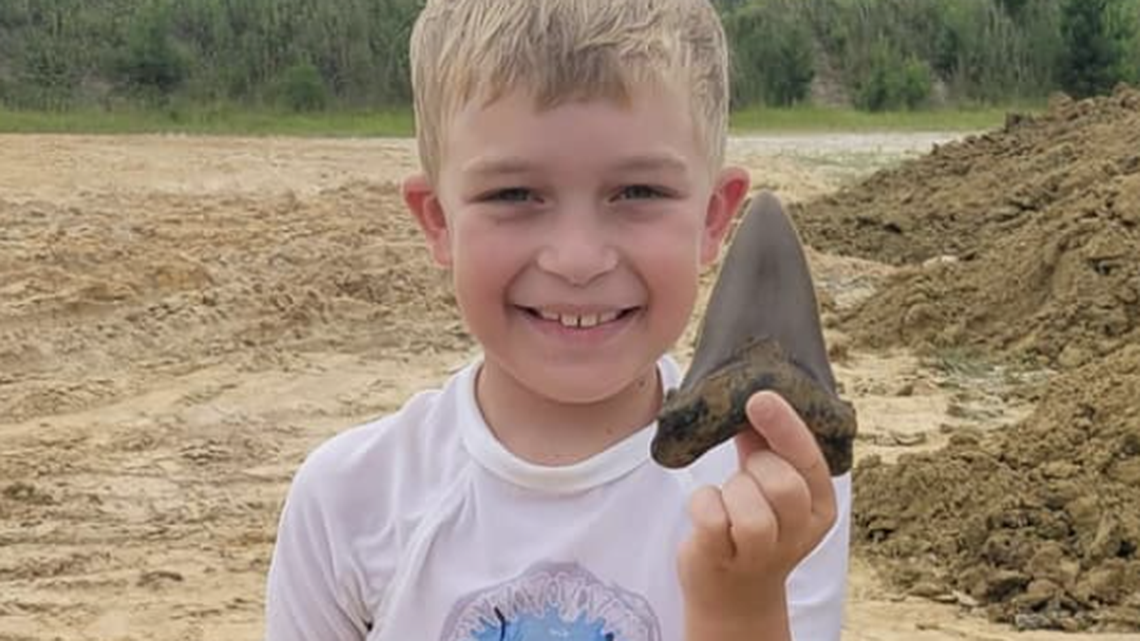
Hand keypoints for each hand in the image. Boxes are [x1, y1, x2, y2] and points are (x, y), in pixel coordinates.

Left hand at [677, 391, 837, 637]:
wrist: (731, 592)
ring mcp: (762, 553)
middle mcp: (799, 534)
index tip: (759, 397)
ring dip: (732, 492)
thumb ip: (767, 448)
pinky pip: (711, 517)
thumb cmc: (750, 523)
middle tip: (746, 475)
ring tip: (730, 501)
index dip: (785, 427)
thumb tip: (755, 401)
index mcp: (820, 507)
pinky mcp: (722, 560)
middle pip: (783, 485)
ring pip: (751, 508)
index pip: (810, 462)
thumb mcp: (770, 485)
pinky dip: (703, 503)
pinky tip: (708, 514)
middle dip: (756, 467)